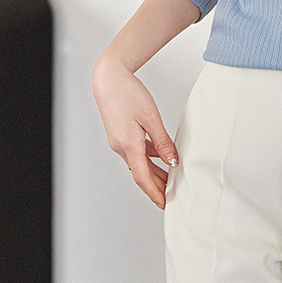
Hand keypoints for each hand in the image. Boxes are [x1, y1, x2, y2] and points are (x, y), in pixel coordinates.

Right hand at [92, 56, 178, 208]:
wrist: (108, 78)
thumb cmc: (127, 93)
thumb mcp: (151, 117)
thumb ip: (162, 141)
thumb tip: (172, 161)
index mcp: (128, 145)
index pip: (142, 178)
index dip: (154, 193)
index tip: (164, 204)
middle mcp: (121, 146)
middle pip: (141, 173)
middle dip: (156, 186)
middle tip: (171, 196)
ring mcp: (118, 141)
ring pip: (139, 162)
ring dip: (154, 172)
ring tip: (170, 179)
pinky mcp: (119, 134)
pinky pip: (136, 151)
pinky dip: (148, 158)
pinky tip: (160, 156)